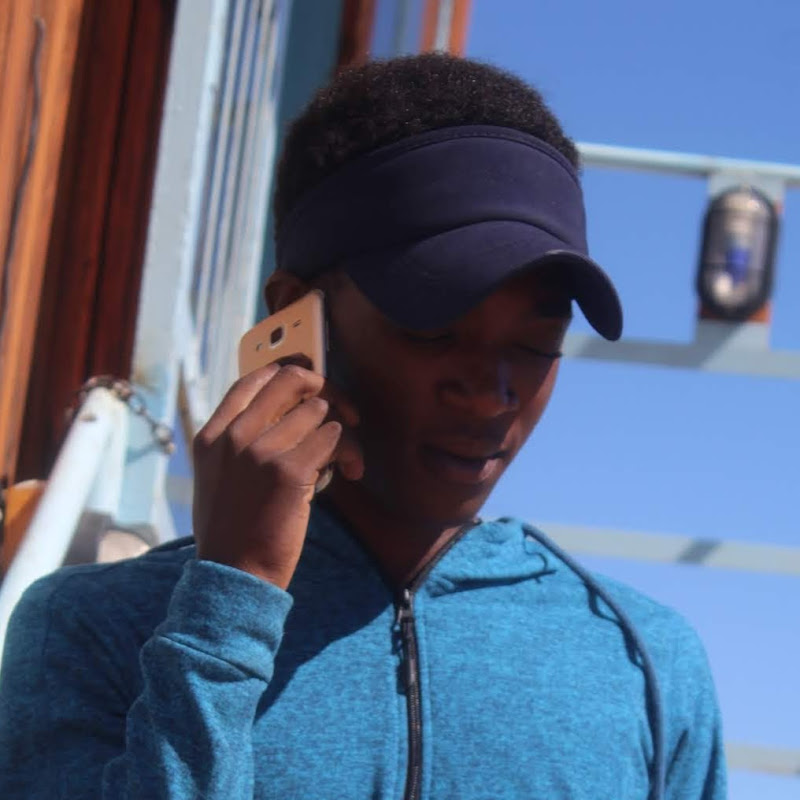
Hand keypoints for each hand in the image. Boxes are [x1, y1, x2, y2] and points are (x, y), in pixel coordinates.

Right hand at [192, 364, 362, 588]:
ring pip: (320, 409)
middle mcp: (234, 436)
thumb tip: (286, 412)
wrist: (234, 573)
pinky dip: (351, 452)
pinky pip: (335, 437)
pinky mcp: (290, 470)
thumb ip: (240, 441)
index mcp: (211, 435)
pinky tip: (351, 471)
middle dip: (327, 388)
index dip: (291, 372)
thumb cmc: (233, 529)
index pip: (254, 379)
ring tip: (347, 459)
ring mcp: (260, 451)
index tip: (315, 383)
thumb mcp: (218, 477)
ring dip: (345, 431)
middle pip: (291, 379)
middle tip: (346, 411)